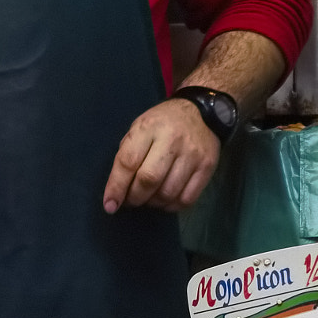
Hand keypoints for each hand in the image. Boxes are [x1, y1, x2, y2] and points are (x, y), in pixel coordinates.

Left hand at [102, 98, 220, 214]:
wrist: (201, 111)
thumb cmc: (163, 122)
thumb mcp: (139, 128)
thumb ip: (127, 155)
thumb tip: (117, 191)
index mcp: (149, 127)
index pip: (128, 162)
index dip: (117, 187)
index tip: (110, 204)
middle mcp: (172, 140)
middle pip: (149, 180)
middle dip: (135, 198)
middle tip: (130, 201)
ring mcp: (192, 154)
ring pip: (168, 193)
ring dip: (153, 204)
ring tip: (148, 199)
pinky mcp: (207, 167)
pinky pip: (187, 199)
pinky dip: (171, 206)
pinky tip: (165, 201)